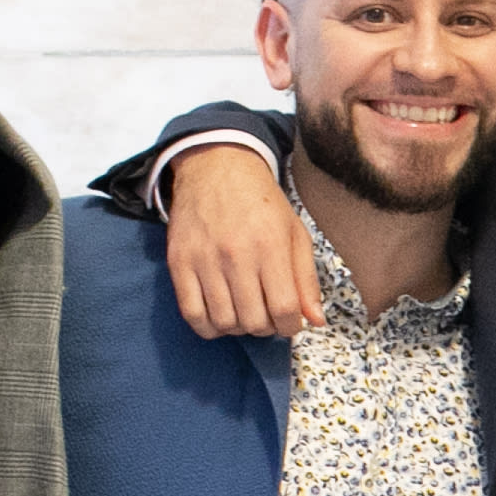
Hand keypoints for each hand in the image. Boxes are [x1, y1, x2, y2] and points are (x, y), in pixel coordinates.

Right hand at [163, 144, 322, 339]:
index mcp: (270, 246)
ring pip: (224, 322)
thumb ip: (306, 279)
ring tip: (244, 312)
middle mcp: (236, 255)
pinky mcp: (179, 262)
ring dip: (239, 328)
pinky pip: (192, 314)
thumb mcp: (294, 233)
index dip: (291, 327)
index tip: (290, 321)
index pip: (284, 310)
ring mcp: (204, 260)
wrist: (217, 167)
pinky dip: (208, 327)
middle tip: (267, 314)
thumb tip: (316, 321)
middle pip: (254, 322)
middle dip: (266, 328)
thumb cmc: (261, 202)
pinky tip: (219, 316)